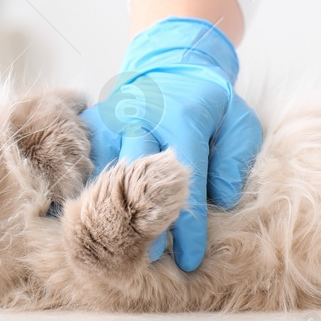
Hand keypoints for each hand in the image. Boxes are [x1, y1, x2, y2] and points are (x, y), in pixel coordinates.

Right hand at [82, 16, 262, 270]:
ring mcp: (110, 120)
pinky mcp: (91, 125)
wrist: (171, 59)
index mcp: (181, 118)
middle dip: (139, 222)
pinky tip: (87, 222)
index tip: (188, 260)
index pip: (185, 178)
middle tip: (144, 261)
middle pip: (133, 177)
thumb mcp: (238, 121)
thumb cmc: (211, 102)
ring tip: (113, 251)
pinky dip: (85, 192)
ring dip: (107, 210)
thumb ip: (234, 157)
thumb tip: (221, 197)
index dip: (187, 224)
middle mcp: (140, 118)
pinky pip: (82, 164)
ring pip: (101, 172)